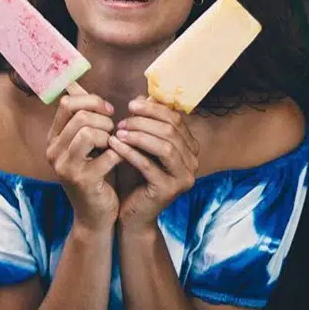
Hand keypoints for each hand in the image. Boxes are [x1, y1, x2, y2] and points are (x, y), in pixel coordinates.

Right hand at [46, 93, 121, 231]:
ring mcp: (65, 167)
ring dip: (109, 135)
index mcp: (53, 139)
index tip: (108, 111)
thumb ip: (83, 117)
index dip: (92, 102)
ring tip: (115, 144)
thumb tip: (75, 84)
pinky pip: (107, 154)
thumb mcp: (86, 145)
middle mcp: (54, 152)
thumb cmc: (96, 175)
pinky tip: (121, 159)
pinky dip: (119, 153)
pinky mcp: (82, 180)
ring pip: (88, 132)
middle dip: (104, 120)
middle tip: (114, 131)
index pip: (67, 104)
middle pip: (79, 116)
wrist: (96, 216)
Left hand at [108, 96, 199, 230]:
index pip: (175, 119)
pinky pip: (150, 165)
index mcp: (190, 148)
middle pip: (171, 131)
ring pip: (165, 147)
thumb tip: (142, 95)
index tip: (130, 105)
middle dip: (144, 122)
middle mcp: (193, 162)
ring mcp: (184, 177)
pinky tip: (115, 146)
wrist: (133, 214)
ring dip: (139, 135)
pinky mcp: (170, 190)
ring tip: (118, 131)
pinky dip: (131, 152)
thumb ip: (146, 123)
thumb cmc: (136, 177)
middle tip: (122, 120)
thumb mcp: (142, 145)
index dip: (153, 109)